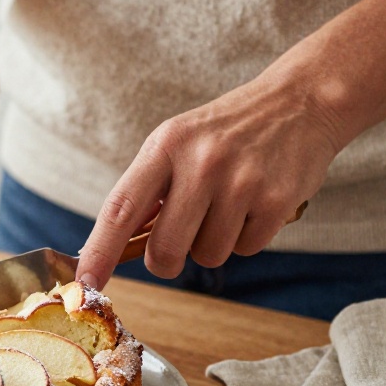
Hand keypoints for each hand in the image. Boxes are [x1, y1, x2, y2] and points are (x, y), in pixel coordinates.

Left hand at [76, 75, 340, 288]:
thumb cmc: (225, 132)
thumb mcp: (177, 142)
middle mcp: (201, 163)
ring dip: (213, 243)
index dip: (99, 251)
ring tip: (228, 204)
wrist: (300, 102)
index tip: (85, 282)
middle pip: (165, 251)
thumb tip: (113, 247)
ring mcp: (241, 182)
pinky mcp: (278, 200)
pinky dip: (247, 237)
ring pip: (207, 256)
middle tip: (181, 237)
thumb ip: (147, 190)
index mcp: (165, 146)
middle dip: (167, 260)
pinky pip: (246, 250)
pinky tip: (255, 203)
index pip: (120, 209)